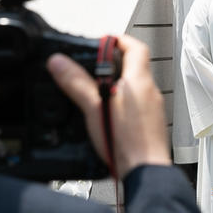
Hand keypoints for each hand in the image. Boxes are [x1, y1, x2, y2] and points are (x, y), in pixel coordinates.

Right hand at [46, 33, 169, 173]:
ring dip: (117, 83)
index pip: (135, 46)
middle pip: (135, 65)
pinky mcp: (151, 124)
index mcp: (139, 82)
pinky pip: (137, 104)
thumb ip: (76, 83)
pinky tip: (109, 115)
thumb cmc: (127, 144)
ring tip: (96, 91)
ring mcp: (153, 109)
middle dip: (113, 63)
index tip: (103, 42)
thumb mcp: (94, 109)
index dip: (118, 40)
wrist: (146, 172)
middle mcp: (150, 92)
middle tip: (93, 66)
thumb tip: (59, 62)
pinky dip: (123, 102)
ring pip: (136, 86)